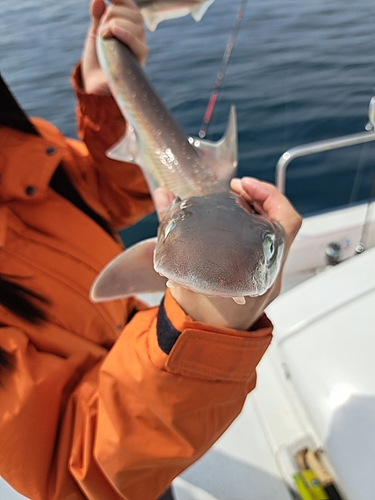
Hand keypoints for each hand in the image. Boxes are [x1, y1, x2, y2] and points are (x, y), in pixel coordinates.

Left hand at [81, 0, 147, 94]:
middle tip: (101, 30)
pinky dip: (126, 35)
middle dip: (113, 14)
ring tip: (103, 38)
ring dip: (114, 25)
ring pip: (136, 26)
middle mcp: (137, 38)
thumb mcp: (95, 36)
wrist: (94, 87)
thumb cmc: (96, 63)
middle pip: (133, 14)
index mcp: (128, 29)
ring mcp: (138, 50)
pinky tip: (114, 31)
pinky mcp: (138, 63)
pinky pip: (138, 45)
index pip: (131, 8)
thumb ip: (98, 17)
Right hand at [154, 178, 301, 330]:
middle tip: (235, 188)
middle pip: (283, 223)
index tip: (243, 184)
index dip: (270, 195)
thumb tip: (162, 194)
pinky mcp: (262, 280)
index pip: (287, 222)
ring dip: (258, 212)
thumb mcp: (181, 268)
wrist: (201, 341)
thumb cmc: (194, 311)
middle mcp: (272, 274)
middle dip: (261, 198)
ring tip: (233, 200)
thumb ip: (171, 228)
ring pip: (277, 234)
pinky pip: (268, 245)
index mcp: (260, 271)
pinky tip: (233, 223)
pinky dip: (254, 228)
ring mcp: (270, 278)